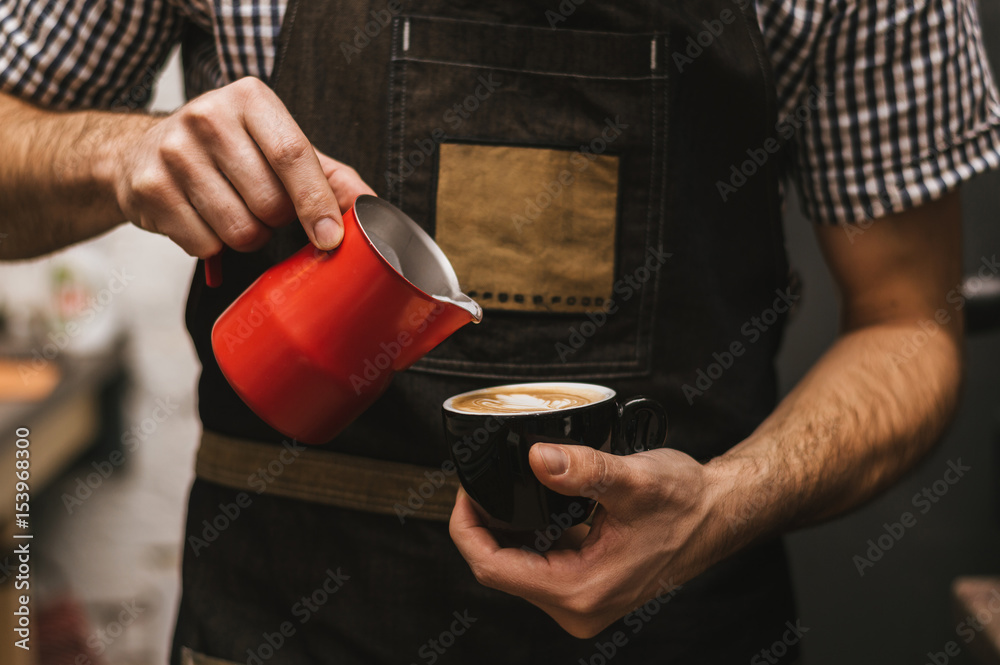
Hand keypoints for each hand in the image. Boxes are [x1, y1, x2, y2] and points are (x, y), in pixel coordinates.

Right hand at [112, 77, 374, 256]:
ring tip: (233, 212)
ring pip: (238, 230)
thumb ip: (331, 177)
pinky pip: (203, 244)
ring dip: (247, 237)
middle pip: (269, 203)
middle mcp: (207, 115)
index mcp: (251, 99)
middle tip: (263, 208)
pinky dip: (212, 246)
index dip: (316, 203)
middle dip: (276, 222)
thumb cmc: (230, 153)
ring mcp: (173, 150)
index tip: (331, 238)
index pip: (294, 156)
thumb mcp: (280, 149)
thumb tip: (374, 210)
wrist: (144, 151)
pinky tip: (200, 219)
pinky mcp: (148, 187)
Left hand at [449, 443, 735, 637]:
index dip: (467, 528)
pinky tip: (538, 505)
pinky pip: (540, 562)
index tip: (466, 492)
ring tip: (507, 489)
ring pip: (518, 565)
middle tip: (482, 484)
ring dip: (507, 529)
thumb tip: (537, 459)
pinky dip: (531, 534)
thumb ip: (583, 470)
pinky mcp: (587, 585)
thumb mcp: (633, 481)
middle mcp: (577, 605)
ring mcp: (581, 598)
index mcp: (580, 590)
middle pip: (500, 568)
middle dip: (484, 525)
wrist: (720, 514)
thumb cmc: (687, 504)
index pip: (493, 568)